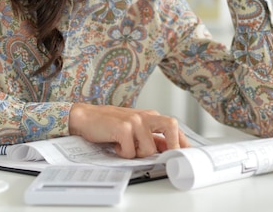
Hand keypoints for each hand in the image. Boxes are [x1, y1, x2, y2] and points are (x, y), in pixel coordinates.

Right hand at [68, 103, 189, 157]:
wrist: (86, 117)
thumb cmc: (110, 124)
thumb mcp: (134, 128)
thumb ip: (151, 137)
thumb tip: (168, 149)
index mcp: (150, 116)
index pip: (173, 127)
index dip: (182, 141)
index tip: (187, 152)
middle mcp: (145, 116)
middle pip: (171, 125)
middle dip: (174, 144)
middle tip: (169, 156)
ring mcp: (135, 121)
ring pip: (149, 149)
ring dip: (137, 154)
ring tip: (125, 147)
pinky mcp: (123, 128)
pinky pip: (130, 152)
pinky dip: (123, 154)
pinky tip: (115, 145)